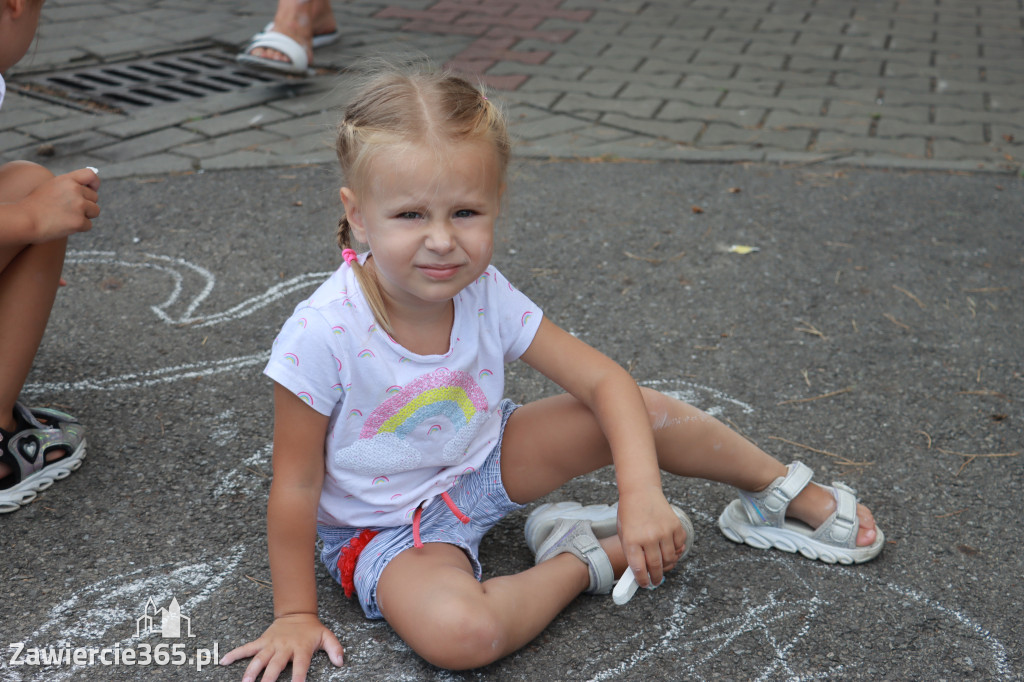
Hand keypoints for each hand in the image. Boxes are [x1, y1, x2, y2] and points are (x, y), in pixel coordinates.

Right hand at [21, 168, 99, 242]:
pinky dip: (79, 228)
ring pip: (95, 211)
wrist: (24, 220)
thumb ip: (68, 185)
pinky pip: (88, 225)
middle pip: (95, 197)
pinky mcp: (79, 221)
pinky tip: (65, 226)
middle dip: (86, 205)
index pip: (90, 175)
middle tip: (69, 210)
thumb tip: (87, 188)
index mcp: (67, 180)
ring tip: (67, 217)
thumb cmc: (34, 206)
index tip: (92, 189)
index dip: (95, 183)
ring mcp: (79, 206)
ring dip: (85, 216)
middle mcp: (75, 190)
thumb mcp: (50, 187)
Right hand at [220, 613, 343, 681]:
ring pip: (259, 658)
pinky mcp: (262, 641)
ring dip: (251, 671)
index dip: (299, 677)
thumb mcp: (327, 637)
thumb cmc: (312, 630)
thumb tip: (341, 662)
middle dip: (268, 679)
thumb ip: (335, 648)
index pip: (301, 666)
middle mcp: (284, 647)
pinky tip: (223, 661)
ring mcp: (272, 644)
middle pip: (275, 665)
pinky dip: (235, 653)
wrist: (297, 612)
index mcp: (301, 649)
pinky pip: (247, 648)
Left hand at [616, 491, 686, 588]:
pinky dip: (676, 550)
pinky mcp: (675, 525)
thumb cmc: (630, 513)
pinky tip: (668, 548)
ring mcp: (664, 531)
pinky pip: (680, 546)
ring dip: (667, 565)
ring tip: (662, 565)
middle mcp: (648, 537)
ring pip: (670, 558)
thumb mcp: (624, 533)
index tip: (644, 584)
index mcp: (632, 540)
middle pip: (656, 566)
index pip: (639, 568)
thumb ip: (631, 552)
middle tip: (655, 581)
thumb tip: (640, 572)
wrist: (640, 491)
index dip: (642, 580)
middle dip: (656, 578)